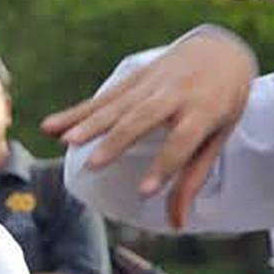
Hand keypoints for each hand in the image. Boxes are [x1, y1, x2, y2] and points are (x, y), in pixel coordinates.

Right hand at [41, 30, 256, 228]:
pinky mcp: (132, 78)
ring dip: (89, 123)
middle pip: (143, 118)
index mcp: (206, 109)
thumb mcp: (218, 138)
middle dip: (116, 141)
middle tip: (92, 164)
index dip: (163, 166)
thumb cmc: (223, 103)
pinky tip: (51, 126)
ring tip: (66, 142)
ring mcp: (152, 82)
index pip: (183, 140)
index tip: (143, 192)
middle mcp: (177, 93)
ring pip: (116, 105)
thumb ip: (194, 178)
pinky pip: (101, 98)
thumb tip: (177, 224)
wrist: (219, 50)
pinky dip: (75, 113)